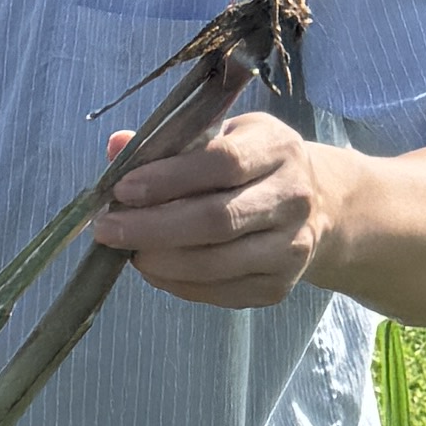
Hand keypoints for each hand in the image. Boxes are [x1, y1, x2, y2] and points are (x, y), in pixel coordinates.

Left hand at [88, 101, 342, 308]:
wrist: (318, 205)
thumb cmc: (256, 162)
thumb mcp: (225, 134)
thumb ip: (173, 141)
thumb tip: (117, 147)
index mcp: (279, 149)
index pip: (222, 163)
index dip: (168, 178)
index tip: (122, 188)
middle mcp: (293, 199)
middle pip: (217, 220)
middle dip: (152, 227)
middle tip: (107, 228)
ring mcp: (291, 248)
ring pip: (216, 263)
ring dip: (160, 261)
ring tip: (127, 250)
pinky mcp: (278, 286)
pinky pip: (219, 291)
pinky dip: (177, 283)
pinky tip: (152, 268)